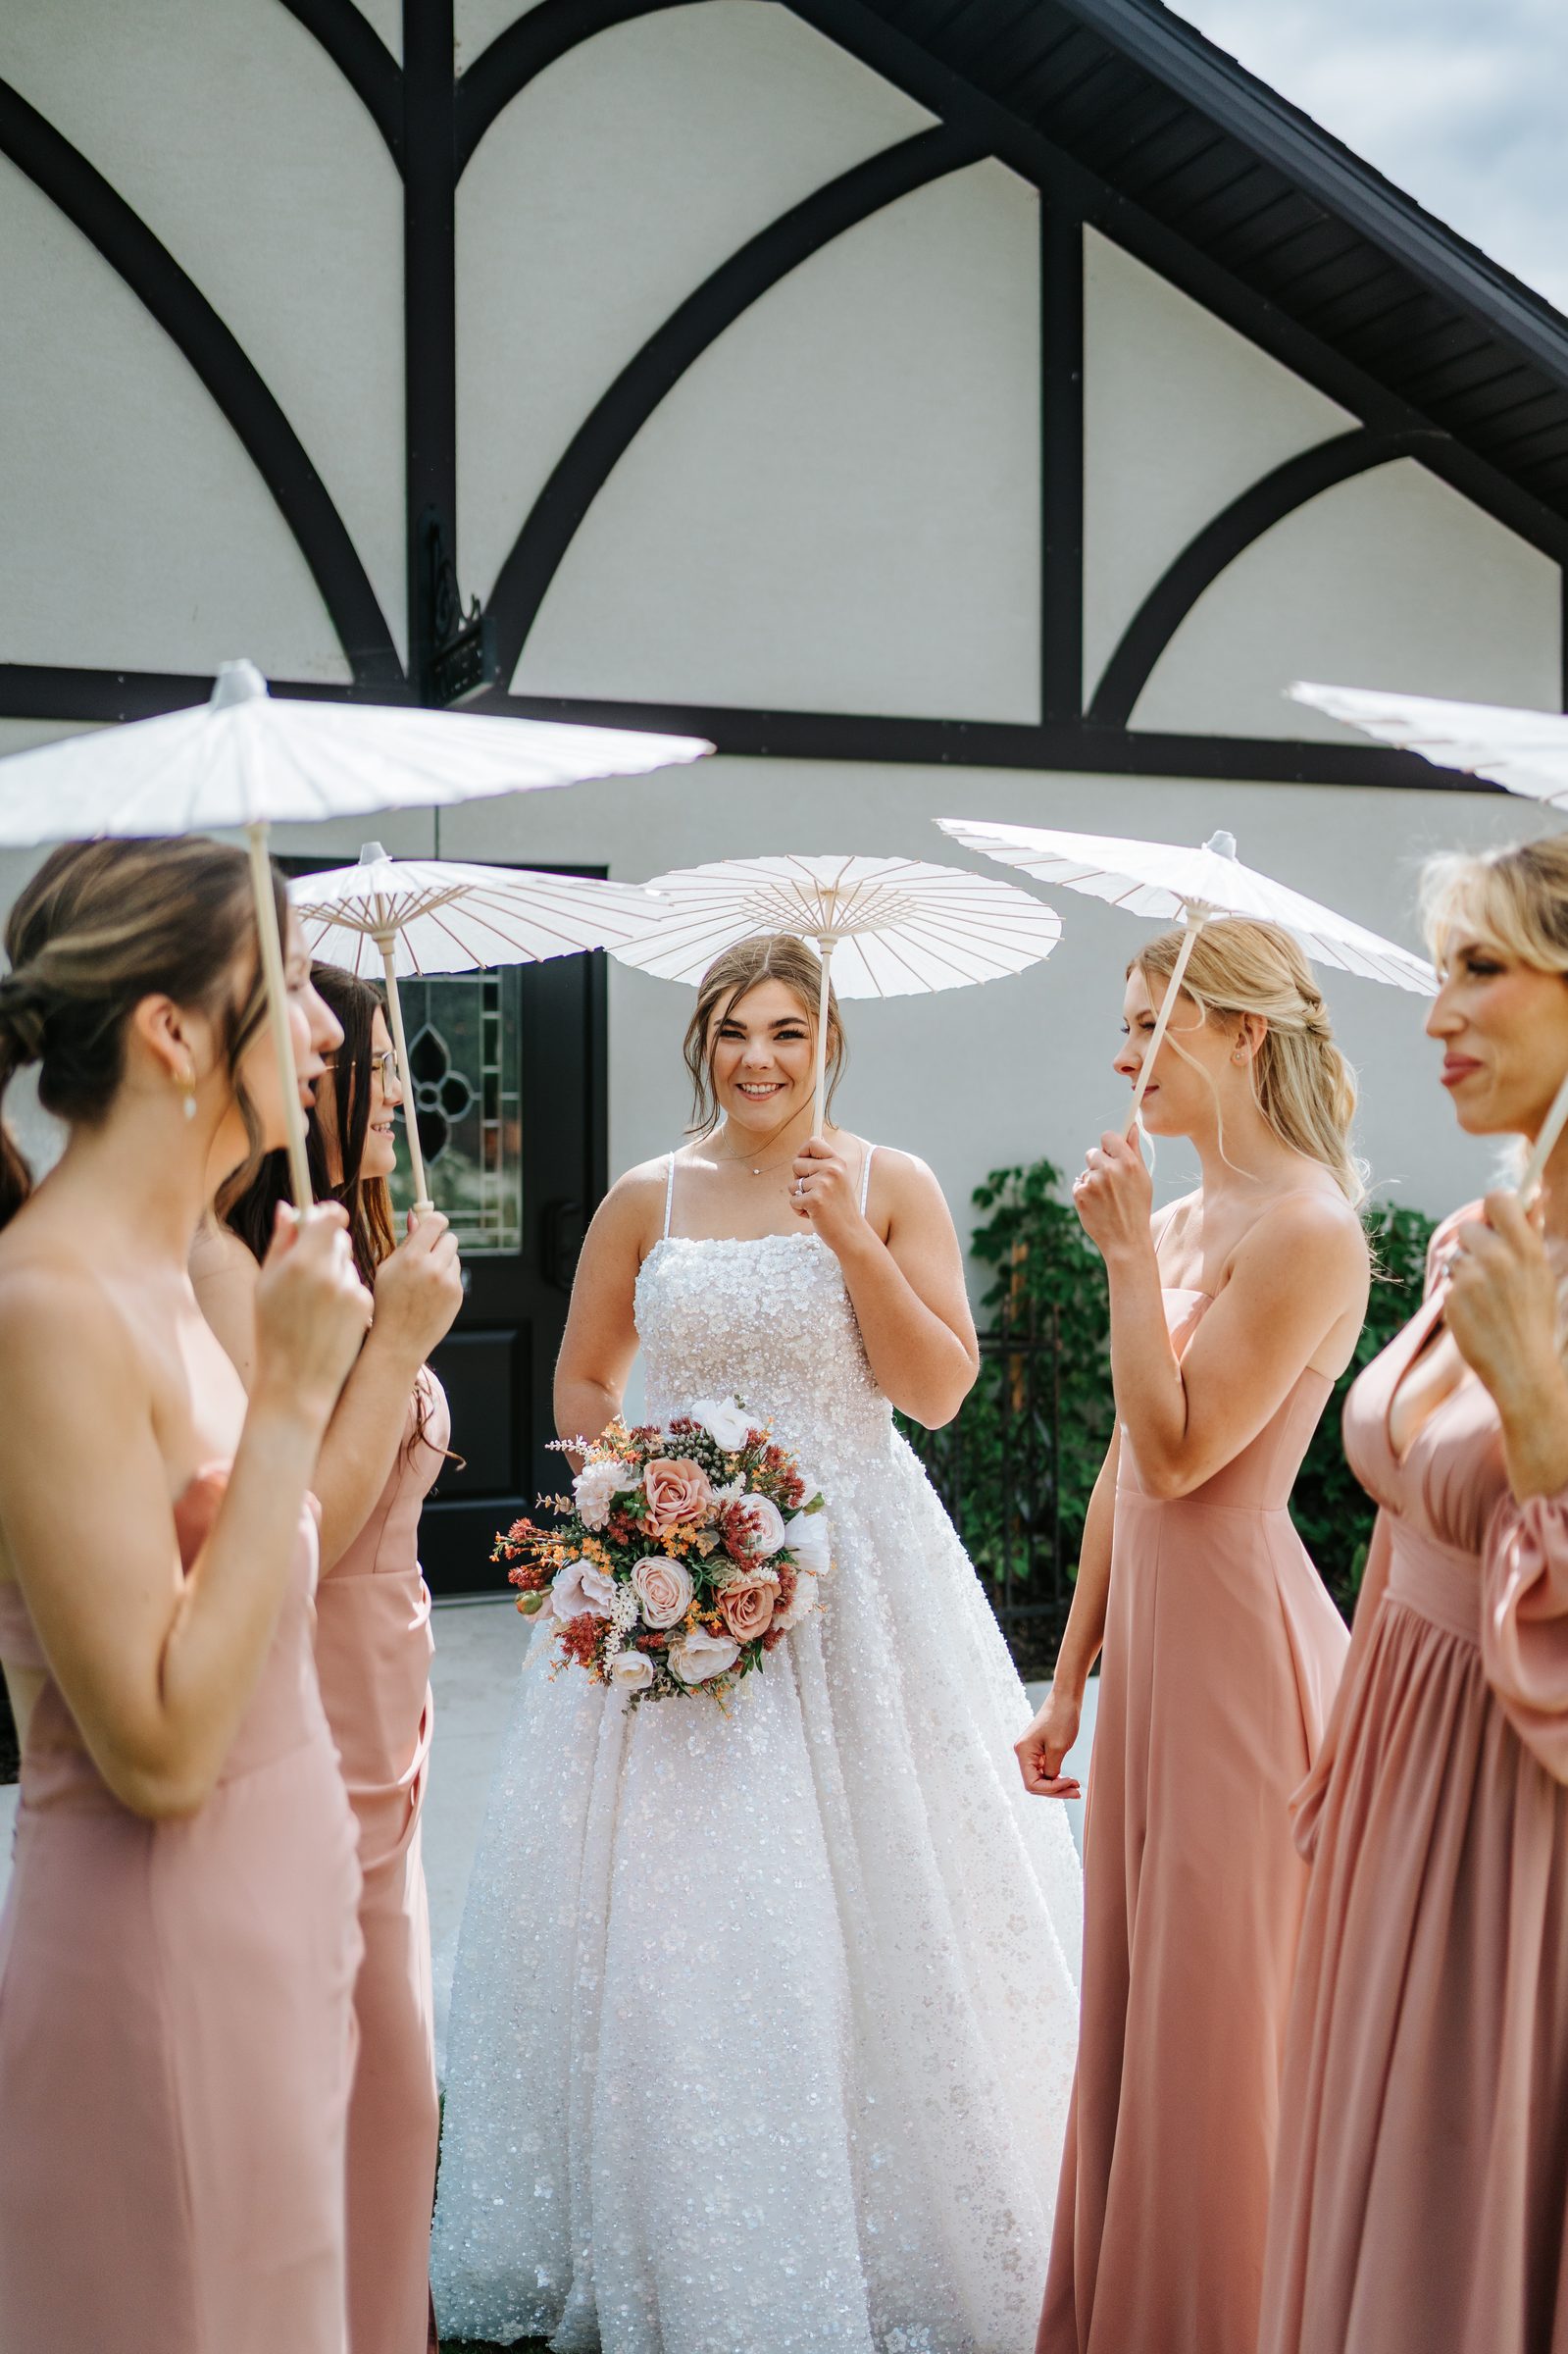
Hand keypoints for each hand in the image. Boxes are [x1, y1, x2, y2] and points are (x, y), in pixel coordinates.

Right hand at [252, 1203, 372, 1423]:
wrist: (296, 1381)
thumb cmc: (272, 1332)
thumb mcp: (265, 1285)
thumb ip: (280, 1243)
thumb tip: (288, 1208)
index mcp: (300, 1262)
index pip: (330, 1217)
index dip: (327, 1216)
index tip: (321, 1222)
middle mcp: (329, 1272)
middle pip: (340, 1239)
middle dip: (327, 1246)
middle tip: (310, 1268)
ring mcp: (350, 1289)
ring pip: (348, 1263)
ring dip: (336, 1271)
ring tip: (315, 1304)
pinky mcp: (364, 1305)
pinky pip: (356, 1285)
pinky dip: (346, 1294)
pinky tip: (330, 1317)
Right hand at [371, 1209, 463, 1368]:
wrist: (398, 1341)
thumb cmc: (386, 1303)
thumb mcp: (387, 1269)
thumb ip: (405, 1242)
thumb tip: (415, 1216)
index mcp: (412, 1258)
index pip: (436, 1222)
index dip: (435, 1220)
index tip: (432, 1224)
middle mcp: (433, 1268)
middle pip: (450, 1238)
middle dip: (440, 1242)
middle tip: (427, 1254)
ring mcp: (448, 1283)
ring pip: (454, 1257)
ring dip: (443, 1262)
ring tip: (424, 1281)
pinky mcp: (457, 1295)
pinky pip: (455, 1275)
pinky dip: (446, 1279)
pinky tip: (430, 1294)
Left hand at [789, 1136, 865, 1256]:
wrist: (851, 1233)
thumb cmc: (840, 1209)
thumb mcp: (837, 1181)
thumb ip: (823, 1166)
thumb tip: (802, 1153)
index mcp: (838, 1162)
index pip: (813, 1142)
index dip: (803, 1153)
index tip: (805, 1168)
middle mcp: (832, 1169)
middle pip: (796, 1163)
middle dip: (799, 1180)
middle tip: (815, 1193)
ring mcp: (824, 1184)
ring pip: (792, 1185)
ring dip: (800, 1198)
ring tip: (817, 1206)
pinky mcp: (815, 1199)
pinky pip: (793, 1201)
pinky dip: (799, 1210)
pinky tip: (815, 1215)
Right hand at [1014, 1682, 1082, 1799]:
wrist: (1066, 1698)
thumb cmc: (1062, 1718)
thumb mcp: (1058, 1748)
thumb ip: (1051, 1769)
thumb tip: (1050, 1782)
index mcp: (1023, 1752)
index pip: (1032, 1784)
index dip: (1050, 1789)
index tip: (1069, 1783)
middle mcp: (1024, 1753)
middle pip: (1036, 1784)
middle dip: (1056, 1791)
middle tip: (1077, 1792)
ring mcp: (1031, 1752)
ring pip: (1041, 1779)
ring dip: (1058, 1786)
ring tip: (1076, 1787)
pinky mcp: (1040, 1751)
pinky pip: (1045, 1771)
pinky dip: (1057, 1778)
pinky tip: (1070, 1780)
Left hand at [1071, 1130, 1153, 1264]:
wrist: (1126, 1240)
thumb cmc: (1137, 1208)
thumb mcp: (1143, 1178)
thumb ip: (1134, 1151)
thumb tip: (1132, 1127)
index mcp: (1128, 1163)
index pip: (1109, 1136)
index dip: (1109, 1145)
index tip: (1110, 1151)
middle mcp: (1110, 1169)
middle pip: (1093, 1152)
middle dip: (1099, 1164)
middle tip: (1109, 1183)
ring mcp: (1093, 1182)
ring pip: (1086, 1171)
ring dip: (1092, 1181)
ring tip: (1106, 1199)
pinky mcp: (1080, 1194)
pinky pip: (1078, 1185)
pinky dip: (1084, 1194)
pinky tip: (1097, 1206)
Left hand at [1445, 1190, 1560, 1411]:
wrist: (1521, 1367)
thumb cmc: (1533, 1319)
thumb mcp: (1541, 1275)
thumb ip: (1529, 1237)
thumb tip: (1529, 1199)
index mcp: (1526, 1248)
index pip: (1499, 1198)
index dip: (1493, 1206)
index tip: (1494, 1219)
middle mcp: (1499, 1258)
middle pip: (1468, 1226)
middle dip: (1474, 1242)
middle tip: (1487, 1266)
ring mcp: (1472, 1277)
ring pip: (1454, 1255)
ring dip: (1464, 1269)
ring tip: (1484, 1295)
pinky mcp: (1452, 1296)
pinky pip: (1448, 1282)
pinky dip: (1458, 1294)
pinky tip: (1475, 1313)